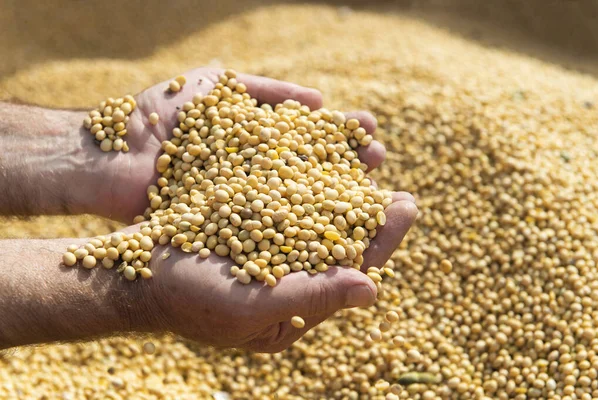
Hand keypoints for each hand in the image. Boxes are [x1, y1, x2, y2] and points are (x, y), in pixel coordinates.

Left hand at [92, 68, 356, 221]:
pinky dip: (302, 233)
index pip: (310, 138)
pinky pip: (271, 234)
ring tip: (370, 192)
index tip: (370, 131)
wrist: (108, 158)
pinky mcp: (230, 232)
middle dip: (348, 165)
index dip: (340, 136)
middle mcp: (257, 175)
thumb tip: (319, 101)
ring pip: (300, 204)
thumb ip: (263, 90)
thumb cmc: (155, 117)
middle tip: (379, 161)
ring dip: (337, 200)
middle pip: (314, 171)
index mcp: (255, 143)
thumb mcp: (212, 88)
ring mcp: (245, 205)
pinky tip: (333, 231)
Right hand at [125, 99, 417, 351]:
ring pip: (317, 207)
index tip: (408, 204)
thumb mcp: (249, 308)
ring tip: (363, 141)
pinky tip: (316, 138)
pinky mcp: (250, 215)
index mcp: (298, 305)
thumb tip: (373, 287)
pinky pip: (285, 189)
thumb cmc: (186, 298)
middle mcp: (290, 272)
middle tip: (387, 162)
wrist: (129, 270)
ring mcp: (271, 243)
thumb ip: (311, 298)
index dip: (383, 238)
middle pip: (341, 235)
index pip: (353, 270)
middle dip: (368, 203)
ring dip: (340, 175)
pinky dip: (302, 164)